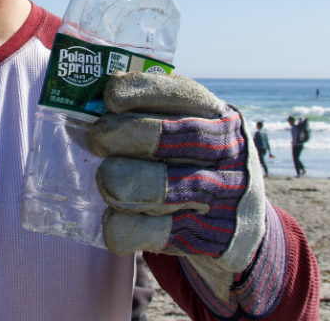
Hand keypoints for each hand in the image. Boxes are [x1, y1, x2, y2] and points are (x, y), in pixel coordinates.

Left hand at [91, 72, 276, 304]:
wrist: (242, 224)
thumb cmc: (197, 163)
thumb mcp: (194, 131)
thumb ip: (155, 114)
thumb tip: (86, 97)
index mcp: (220, 117)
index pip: (185, 94)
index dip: (144, 91)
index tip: (111, 96)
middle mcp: (227, 153)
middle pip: (173, 137)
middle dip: (125, 134)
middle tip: (97, 138)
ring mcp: (222, 198)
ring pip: (166, 188)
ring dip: (123, 183)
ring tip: (104, 180)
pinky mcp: (210, 238)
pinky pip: (158, 233)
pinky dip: (126, 227)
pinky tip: (111, 219)